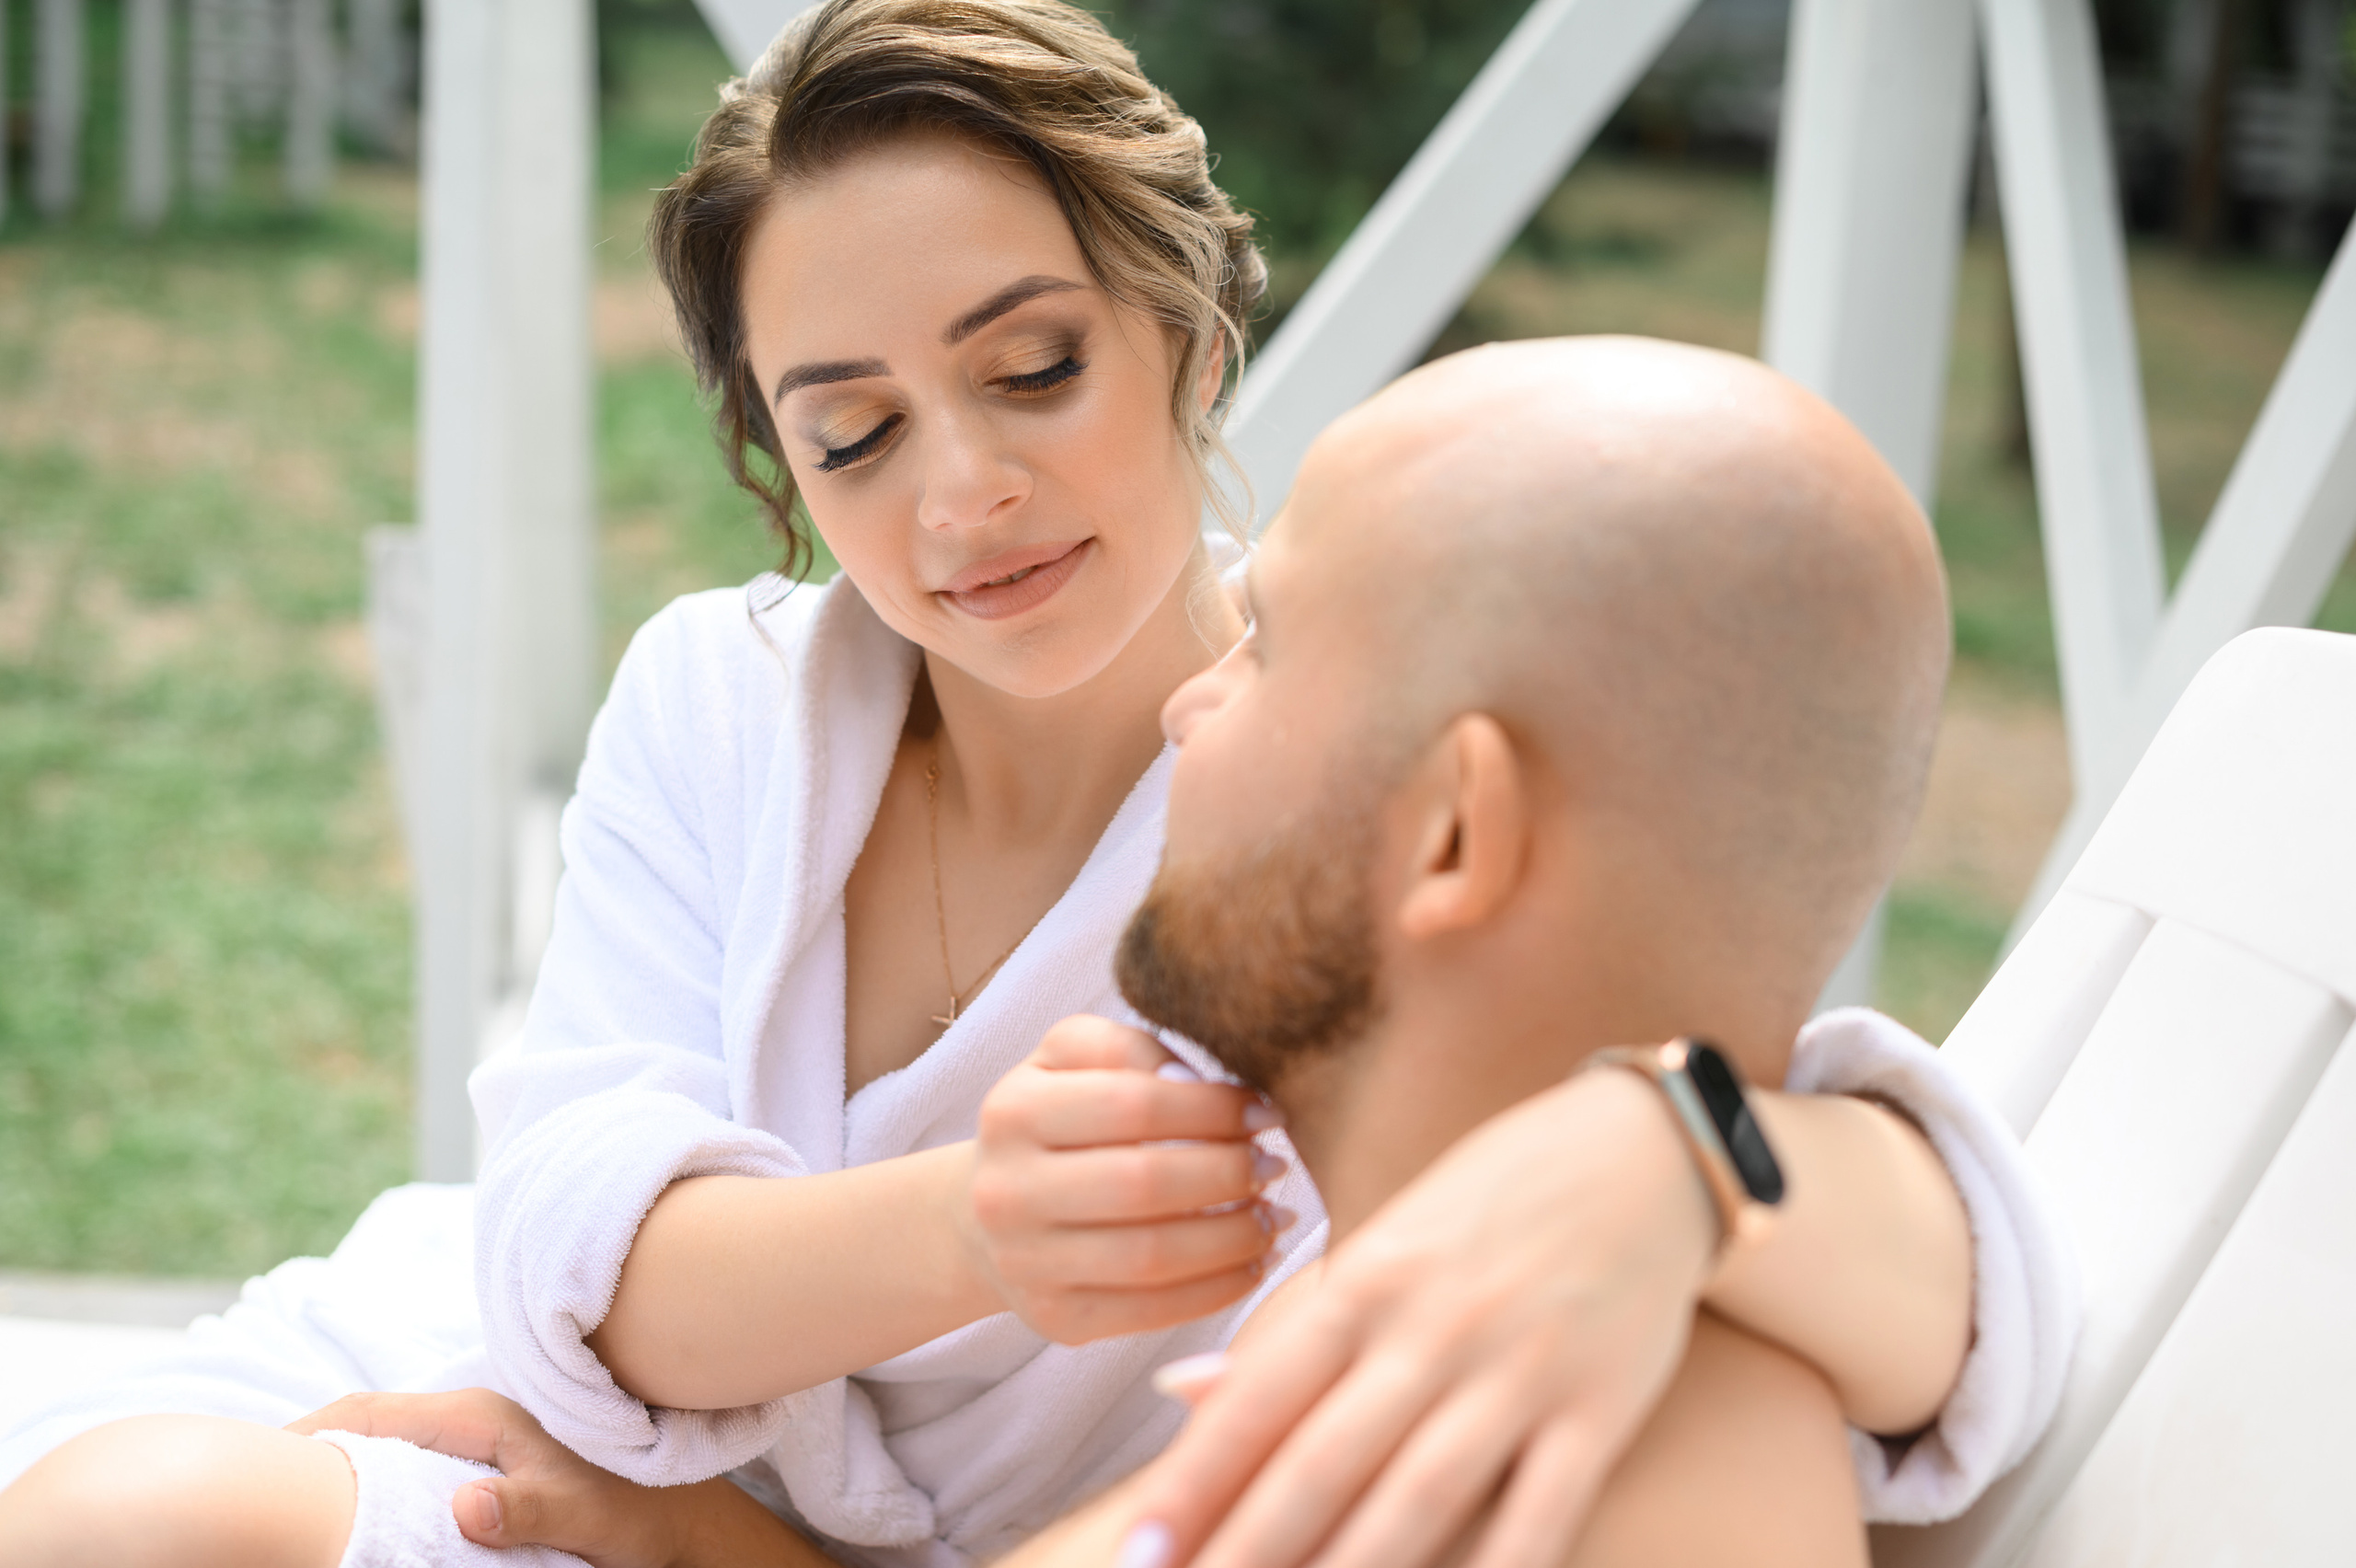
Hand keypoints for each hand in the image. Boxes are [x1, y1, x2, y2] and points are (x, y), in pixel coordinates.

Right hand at [289, 1389, 683, 1567]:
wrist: (687, 1520)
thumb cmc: (637, 1509)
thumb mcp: (582, 1513)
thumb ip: (524, 1507)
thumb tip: (463, 1507)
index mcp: (482, 1416)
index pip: (372, 1412)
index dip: (310, 1430)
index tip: (255, 1459)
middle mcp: (473, 1421)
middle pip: (368, 1427)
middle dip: (310, 1449)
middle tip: (253, 1490)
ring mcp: (478, 1445)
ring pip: (387, 1449)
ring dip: (340, 1470)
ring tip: (288, 1506)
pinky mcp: (487, 1470)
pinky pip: (411, 1471)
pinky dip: (372, 1486)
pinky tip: (352, 1517)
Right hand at [965, 1014, 1291, 1343]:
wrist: (988, 1215)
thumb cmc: (1056, 1121)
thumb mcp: (1070, 1059)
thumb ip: (1129, 1048)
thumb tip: (1201, 1082)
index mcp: (1013, 1111)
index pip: (1133, 1104)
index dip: (1213, 1108)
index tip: (1265, 1112)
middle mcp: (1006, 1191)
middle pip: (1144, 1184)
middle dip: (1228, 1174)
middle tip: (1273, 1166)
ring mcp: (1025, 1264)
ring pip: (1153, 1257)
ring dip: (1234, 1236)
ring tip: (1273, 1217)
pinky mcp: (1055, 1319)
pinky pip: (1152, 1312)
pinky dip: (1219, 1288)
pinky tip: (1253, 1262)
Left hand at [1119, 1066, 1716, 1567]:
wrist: (1641, 1152)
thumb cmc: (1491, 1202)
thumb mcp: (1380, 1245)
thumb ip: (1289, 1332)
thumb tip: (1176, 1393)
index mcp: (1364, 1283)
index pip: (1258, 1401)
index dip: (1192, 1485)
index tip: (1140, 1553)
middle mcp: (1431, 1329)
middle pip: (1322, 1465)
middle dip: (1248, 1549)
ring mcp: (1518, 1372)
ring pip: (1417, 1500)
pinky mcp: (1598, 1410)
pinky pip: (1540, 1516)